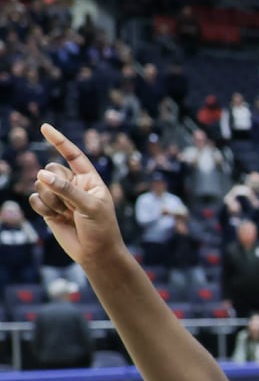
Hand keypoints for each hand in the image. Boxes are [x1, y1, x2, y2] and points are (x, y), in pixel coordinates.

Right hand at [32, 124, 125, 267]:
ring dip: (51, 199)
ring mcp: (61, 196)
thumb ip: (67, 190)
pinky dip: (43, 207)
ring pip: (41, 184)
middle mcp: (74, 185)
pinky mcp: (49, 208)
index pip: (73, 155)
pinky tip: (54, 218)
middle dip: (56, 185)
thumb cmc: (101, 229)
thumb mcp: (90, 207)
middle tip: (71, 204)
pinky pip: (35, 198)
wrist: (95, 254)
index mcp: (90, 179)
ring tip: (66, 214)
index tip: (44, 127)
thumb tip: (42, 174)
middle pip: (52, 170)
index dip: (59, 141)